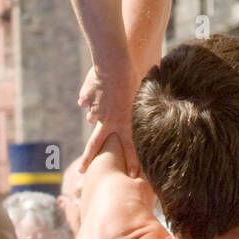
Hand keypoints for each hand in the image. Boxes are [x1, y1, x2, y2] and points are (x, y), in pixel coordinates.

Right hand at [76, 62, 140, 177]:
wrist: (116, 63)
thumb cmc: (136, 76)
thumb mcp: (143, 94)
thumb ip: (141, 107)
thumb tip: (156, 112)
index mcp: (125, 121)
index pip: (130, 147)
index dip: (133, 162)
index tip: (134, 175)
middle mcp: (108, 119)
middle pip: (96, 144)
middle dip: (88, 158)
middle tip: (82, 171)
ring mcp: (95, 110)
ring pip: (92, 118)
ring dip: (96, 114)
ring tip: (102, 104)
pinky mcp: (87, 98)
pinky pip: (87, 101)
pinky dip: (90, 97)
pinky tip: (96, 89)